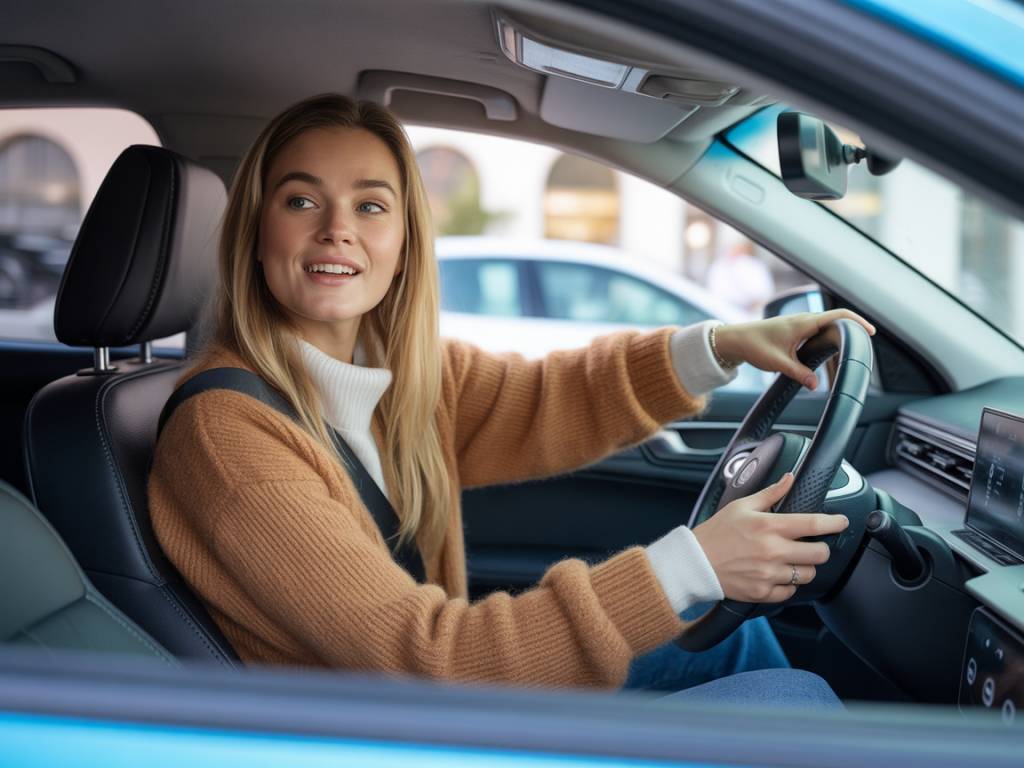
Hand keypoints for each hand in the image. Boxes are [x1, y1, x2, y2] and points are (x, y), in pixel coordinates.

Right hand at [692, 473, 849, 602]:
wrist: (694, 562)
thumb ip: (771, 493)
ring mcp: (769, 574)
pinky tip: (778, 575)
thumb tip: (789, 479)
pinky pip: (790, 592)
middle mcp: (772, 551)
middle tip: (812, 545)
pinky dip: (788, 584)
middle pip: (819, 554)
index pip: (814, 524)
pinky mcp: (763, 593)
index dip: (834, 522)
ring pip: (808, 574)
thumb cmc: (716, 533)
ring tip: (792, 561)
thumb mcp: (741, 506)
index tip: (841, 522)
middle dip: (820, 548)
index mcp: (769, 526)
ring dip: (804, 567)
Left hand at [713, 310, 875, 389]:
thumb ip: (799, 373)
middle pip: (836, 319)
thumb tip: (816, 385)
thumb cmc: (754, 346)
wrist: (735, 339)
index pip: (838, 315)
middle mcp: (803, 320)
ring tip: (852, 345)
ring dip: (839, 332)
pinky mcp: (794, 330)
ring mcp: (798, 324)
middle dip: (852, 328)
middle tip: (865, 343)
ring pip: (826, 324)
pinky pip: (817, 329)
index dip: (857, 321)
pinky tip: (830, 347)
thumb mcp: (778, 363)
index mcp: (803, 323)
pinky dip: (828, 335)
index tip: (870, 332)